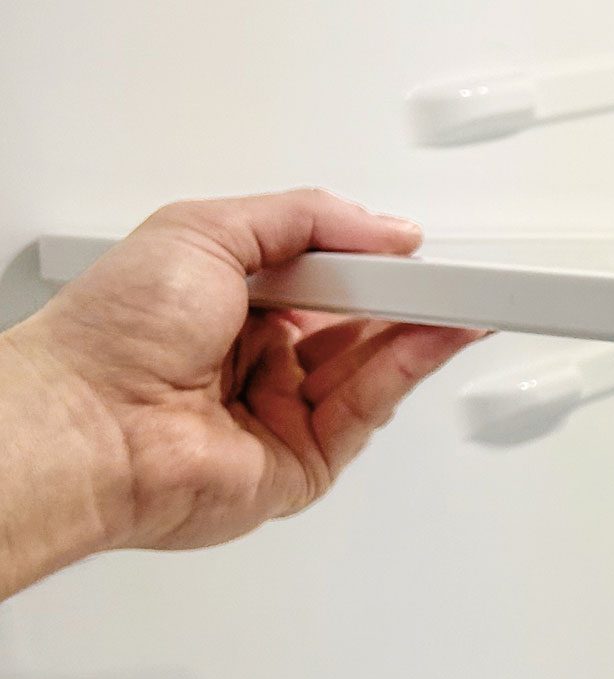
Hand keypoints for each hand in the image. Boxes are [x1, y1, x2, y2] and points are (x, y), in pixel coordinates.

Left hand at [2, 189, 482, 554]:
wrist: (87, 422)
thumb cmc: (111, 334)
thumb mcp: (205, 228)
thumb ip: (304, 217)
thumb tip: (383, 229)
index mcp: (230, 301)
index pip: (327, 275)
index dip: (373, 260)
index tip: (415, 246)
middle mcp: (258, 358)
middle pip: (360, 321)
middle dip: (408, 293)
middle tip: (449, 269)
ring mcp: (284, 412)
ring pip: (375, 363)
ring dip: (423, 327)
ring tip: (462, 294)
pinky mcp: (306, 461)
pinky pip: (371, 407)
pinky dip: (411, 367)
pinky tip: (439, 333)